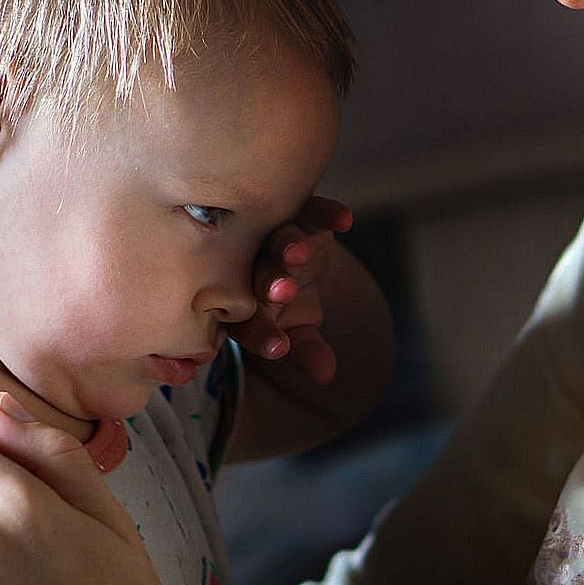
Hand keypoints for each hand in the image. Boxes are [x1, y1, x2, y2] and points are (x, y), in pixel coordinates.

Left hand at [227, 195, 353, 384]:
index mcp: (240, 302)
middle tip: (281, 291)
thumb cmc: (284, 307)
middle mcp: (252, 264)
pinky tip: (344, 220)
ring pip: (280, 238)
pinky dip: (326, 213)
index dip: (264, 334)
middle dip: (270, 282)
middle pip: (259, 273)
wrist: (287, 264)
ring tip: (298, 253)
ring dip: (288, 245)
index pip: (249, 321)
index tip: (279, 347)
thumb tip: (327, 374)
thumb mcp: (296, 333)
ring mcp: (274, 236)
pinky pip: (311, 210)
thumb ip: (306, 351)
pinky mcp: (300, 214)